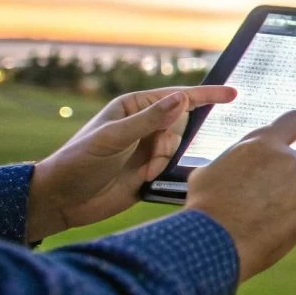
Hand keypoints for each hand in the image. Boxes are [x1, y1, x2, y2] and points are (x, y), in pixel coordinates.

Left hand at [27, 85, 239, 241]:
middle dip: (171, 140)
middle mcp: (142, 125)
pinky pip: (173, 167)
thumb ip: (149, 120)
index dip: (206, 95)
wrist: (62, 200)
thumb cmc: (78, 162)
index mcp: (133, 107)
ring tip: (142, 171)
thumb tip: (182, 99)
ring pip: (178, 147)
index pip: (176, 97)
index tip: (233, 94)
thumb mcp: (113, 138)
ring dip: (164, 159)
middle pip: (180, 123)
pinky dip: (163, 172)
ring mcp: (146, 148)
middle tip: (151, 155)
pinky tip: (144, 179)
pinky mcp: (149, 171)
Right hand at [185, 111, 295, 280]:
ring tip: (260, 218)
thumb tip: (238, 164)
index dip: (294, 128)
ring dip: (288, 199)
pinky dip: (293, 219)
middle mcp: (289, 161)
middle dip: (285, 173)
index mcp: (265, 144)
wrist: (213, 243)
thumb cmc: (205, 205)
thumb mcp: (211, 170)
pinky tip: (270, 230)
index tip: (292, 138)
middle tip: (264, 193)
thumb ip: (237, 161)